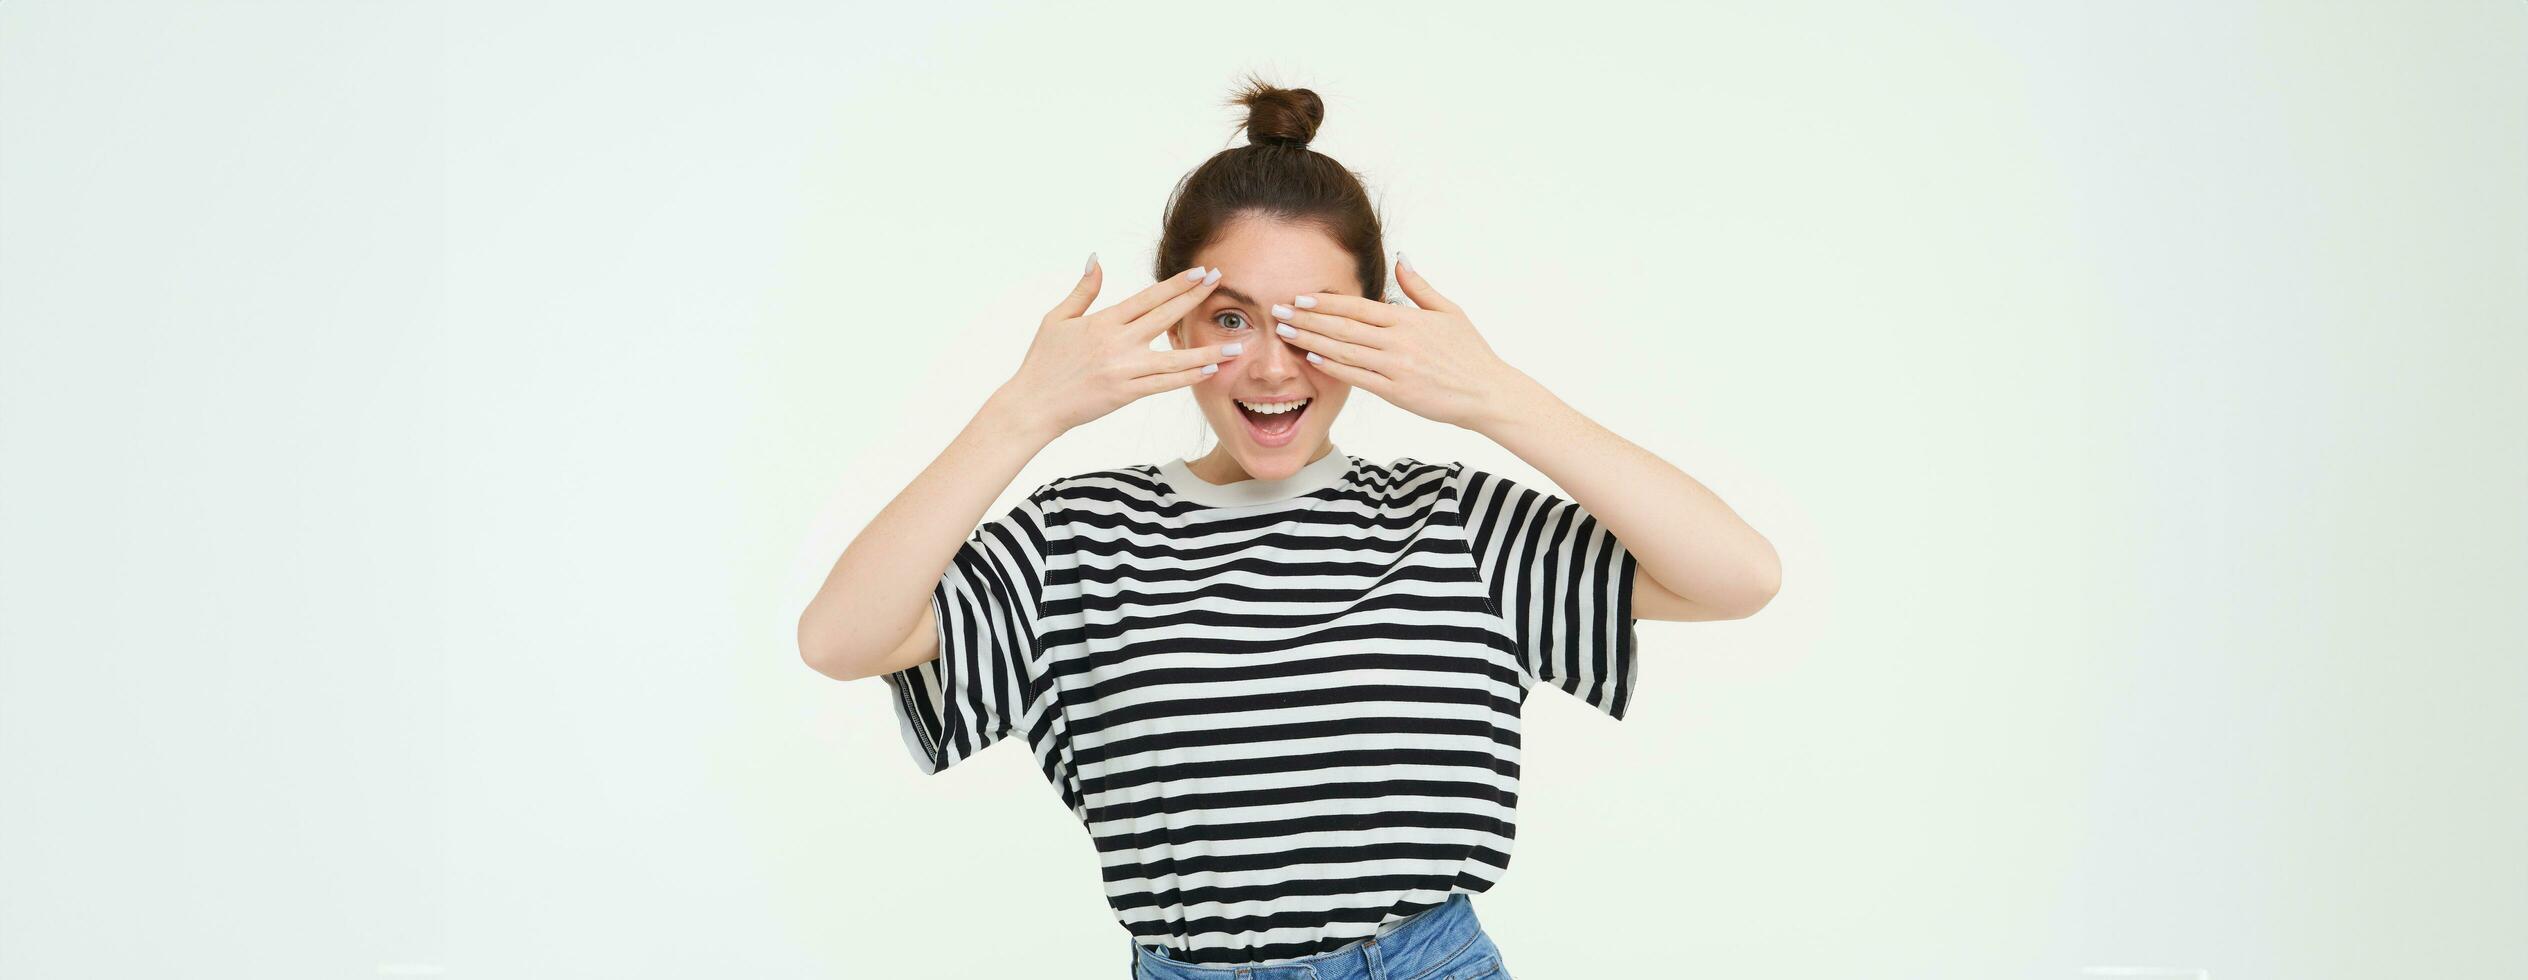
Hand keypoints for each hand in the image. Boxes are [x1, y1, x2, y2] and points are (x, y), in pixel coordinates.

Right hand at [997, 257, 1239, 437]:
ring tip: (1235, 345)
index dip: (1176, 284)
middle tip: (1221, 283)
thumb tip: (1096, 259)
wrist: (1033, 404)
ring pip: (1173, 359)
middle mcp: (1117, 344)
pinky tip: (1209, 371)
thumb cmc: (1043, 362)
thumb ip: (1083, 290)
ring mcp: (1123, 370)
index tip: (1200, 272)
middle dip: (1195, 299)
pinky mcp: (1125, 394)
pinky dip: (1188, 377)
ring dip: (1206, 351)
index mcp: (1102, 322)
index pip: (1147, 298)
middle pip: (1165, 318)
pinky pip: (1163, 385)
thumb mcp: (1057, 319)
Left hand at [1268, 255, 1532, 430]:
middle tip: (1277, 311)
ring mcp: (1396, 367)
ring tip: (1285, 333)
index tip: (1300, 296)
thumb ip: (1419, 287)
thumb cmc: (1470, 353)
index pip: (1358, 307)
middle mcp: (1398, 341)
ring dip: (1311, 341)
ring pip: (1344, 351)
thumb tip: (1400, 258)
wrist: (1487, 393)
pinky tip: (1312, 358)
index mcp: (1408, 319)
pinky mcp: (1396, 392)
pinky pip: (1357, 377)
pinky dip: (1333, 367)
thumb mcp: (1449, 311)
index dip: (1325, 301)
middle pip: (1343, 327)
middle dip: (1308, 318)